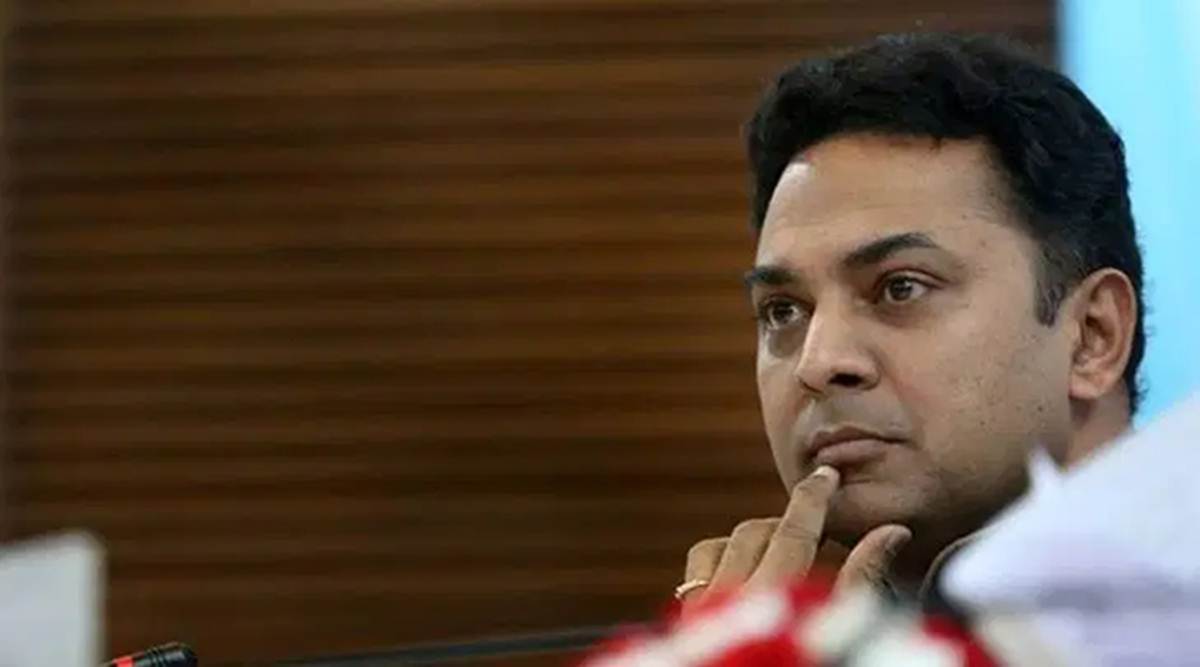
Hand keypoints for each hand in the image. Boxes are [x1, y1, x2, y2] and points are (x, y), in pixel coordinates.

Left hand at [680, 465, 910, 607]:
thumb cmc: (804, 660)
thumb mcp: (840, 628)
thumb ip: (861, 580)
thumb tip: (892, 532)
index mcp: (773, 597)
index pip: (795, 531)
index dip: (813, 497)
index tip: (828, 474)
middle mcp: (728, 596)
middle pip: (757, 533)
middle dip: (788, 525)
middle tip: (817, 534)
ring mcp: (699, 608)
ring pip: (720, 545)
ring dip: (752, 542)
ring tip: (780, 557)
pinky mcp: (682, 620)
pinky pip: (698, 567)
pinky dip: (721, 559)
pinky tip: (741, 573)